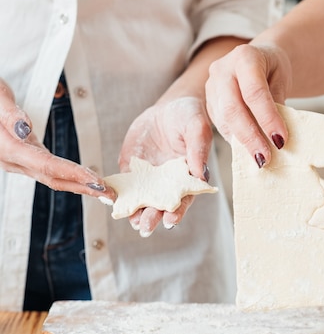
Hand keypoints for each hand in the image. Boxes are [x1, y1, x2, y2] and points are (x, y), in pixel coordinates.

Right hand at [0, 78, 114, 199]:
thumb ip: (10, 114)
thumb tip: (25, 128)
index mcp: (8, 148)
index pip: (48, 165)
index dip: (74, 174)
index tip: (98, 182)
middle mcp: (12, 160)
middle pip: (53, 178)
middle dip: (83, 187)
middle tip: (111, 195)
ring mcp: (16, 161)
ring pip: (51, 177)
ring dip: (79, 185)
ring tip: (104, 190)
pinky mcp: (22, 157)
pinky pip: (48, 171)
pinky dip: (69, 176)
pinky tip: (84, 179)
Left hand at [119, 96, 212, 236]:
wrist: (169, 107)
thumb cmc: (189, 117)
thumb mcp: (197, 127)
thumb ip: (199, 149)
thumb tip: (200, 174)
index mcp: (187, 177)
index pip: (183, 199)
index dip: (178, 211)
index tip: (171, 219)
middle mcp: (167, 182)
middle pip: (160, 205)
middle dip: (153, 217)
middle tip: (145, 226)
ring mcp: (148, 177)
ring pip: (141, 199)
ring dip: (135, 211)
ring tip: (132, 221)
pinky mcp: (131, 168)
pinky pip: (123, 184)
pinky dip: (117, 194)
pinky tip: (112, 201)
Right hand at [205, 44, 290, 167]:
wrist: (259, 58)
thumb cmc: (273, 68)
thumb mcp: (282, 79)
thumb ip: (277, 102)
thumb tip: (275, 136)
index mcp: (245, 57)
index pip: (254, 92)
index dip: (267, 118)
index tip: (280, 140)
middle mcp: (223, 69)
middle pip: (233, 107)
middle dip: (250, 136)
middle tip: (265, 157)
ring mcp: (212, 84)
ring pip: (223, 118)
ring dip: (242, 142)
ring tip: (260, 158)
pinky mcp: (208, 99)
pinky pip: (220, 123)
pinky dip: (235, 138)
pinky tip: (248, 149)